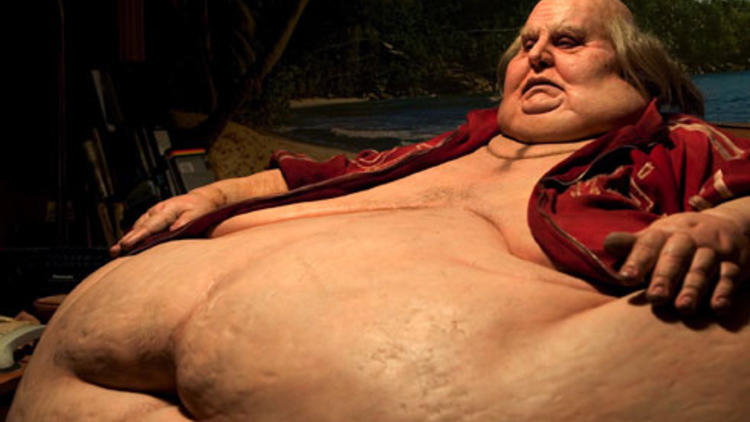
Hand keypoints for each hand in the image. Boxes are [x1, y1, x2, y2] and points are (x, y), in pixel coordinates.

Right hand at [110, 190, 221, 256]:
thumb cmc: (200, 208)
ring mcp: (154, 212)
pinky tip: (127, 243)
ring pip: (138, 226)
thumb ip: (184, 222)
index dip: (137, 237)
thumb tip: (172, 231)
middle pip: (139, 226)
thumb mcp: (196, 214)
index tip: (126, 245)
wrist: (202, 199)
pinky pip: (141, 225)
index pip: (149, 226)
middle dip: (126, 239)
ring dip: (127, 237)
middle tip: (114, 251)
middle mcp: (157, 210)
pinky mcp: (154, 216)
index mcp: (167, 210)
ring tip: (116, 251)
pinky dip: (133, 234)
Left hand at [604, 211, 749, 314]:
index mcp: (665, 233)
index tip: (625, 278)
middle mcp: (690, 239)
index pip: (648, 244)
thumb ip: (633, 244)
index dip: (637, 260)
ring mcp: (713, 252)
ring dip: (693, 288)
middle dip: (665, 277)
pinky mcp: (735, 265)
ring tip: (683, 307)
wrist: (727, 223)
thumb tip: (607, 243)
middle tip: (655, 297)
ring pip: (703, 268)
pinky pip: (730, 277)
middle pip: (677, 256)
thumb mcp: (657, 236)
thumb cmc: (679, 238)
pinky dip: (724, 292)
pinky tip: (717, 307)